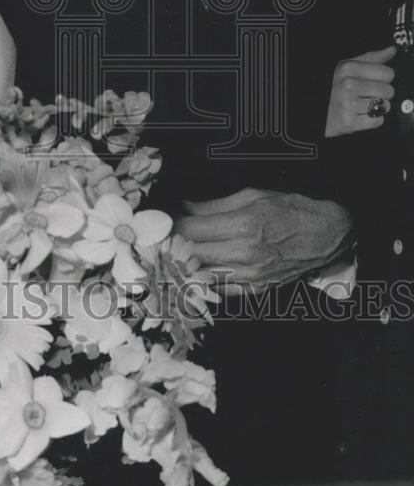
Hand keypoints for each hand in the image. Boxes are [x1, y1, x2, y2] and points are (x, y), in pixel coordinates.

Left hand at [173, 188, 352, 295]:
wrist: (326, 235)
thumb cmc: (290, 209)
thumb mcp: (251, 195)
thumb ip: (212, 205)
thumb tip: (182, 205)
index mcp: (244, 225)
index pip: (192, 229)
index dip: (171, 225)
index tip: (160, 220)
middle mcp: (246, 254)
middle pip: (192, 254)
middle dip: (172, 245)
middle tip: (158, 237)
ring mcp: (252, 276)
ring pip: (203, 276)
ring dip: (183, 266)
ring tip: (170, 254)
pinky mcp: (257, 290)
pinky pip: (221, 290)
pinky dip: (204, 282)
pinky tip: (192, 272)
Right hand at [324, 45, 395, 136]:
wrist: (319, 111)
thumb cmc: (334, 88)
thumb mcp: (347, 68)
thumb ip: (371, 59)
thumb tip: (391, 50)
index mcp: (348, 69)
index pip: (387, 73)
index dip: (384, 78)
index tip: (375, 80)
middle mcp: (347, 85)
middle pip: (388, 90)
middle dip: (382, 94)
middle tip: (368, 94)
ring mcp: (348, 103)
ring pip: (384, 106)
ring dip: (377, 107)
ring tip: (363, 104)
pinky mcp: (350, 121)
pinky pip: (377, 120)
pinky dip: (372, 120)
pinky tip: (361, 114)